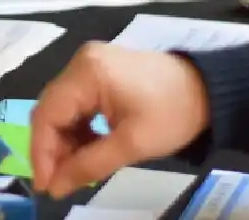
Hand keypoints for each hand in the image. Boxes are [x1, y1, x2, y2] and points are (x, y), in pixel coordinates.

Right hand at [31, 43, 207, 197]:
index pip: (48, 114)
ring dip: (64, 140)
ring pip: (60, 108)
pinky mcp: (98, 71)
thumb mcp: (132, 144)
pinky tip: (87, 149)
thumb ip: (89, 165)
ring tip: (75, 169)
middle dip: (52, 149)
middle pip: (50, 109)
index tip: (44, 187)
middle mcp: (81, 62)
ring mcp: (89, 64)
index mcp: (87, 72)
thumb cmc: (172, 113)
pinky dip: (76, 128)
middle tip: (59, 182)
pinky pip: (75, 102)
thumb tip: (54, 187)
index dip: (41, 153)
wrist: (207, 89)